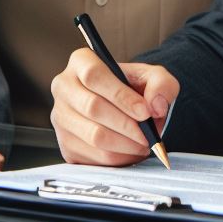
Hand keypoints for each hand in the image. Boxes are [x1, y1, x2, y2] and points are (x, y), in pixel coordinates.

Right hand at [50, 48, 177, 165]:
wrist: (123, 108)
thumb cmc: (133, 89)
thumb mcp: (153, 77)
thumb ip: (161, 84)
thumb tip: (155, 105)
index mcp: (81, 62)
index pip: (94, 76)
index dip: (121, 96)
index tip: (144, 112)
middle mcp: (64, 87)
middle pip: (92, 108)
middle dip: (127, 125)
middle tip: (147, 135)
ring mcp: (61, 117)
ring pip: (93, 136)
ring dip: (125, 145)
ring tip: (142, 143)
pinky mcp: (65, 145)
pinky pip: (92, 158)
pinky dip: (117, 159)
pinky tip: (129, 151)